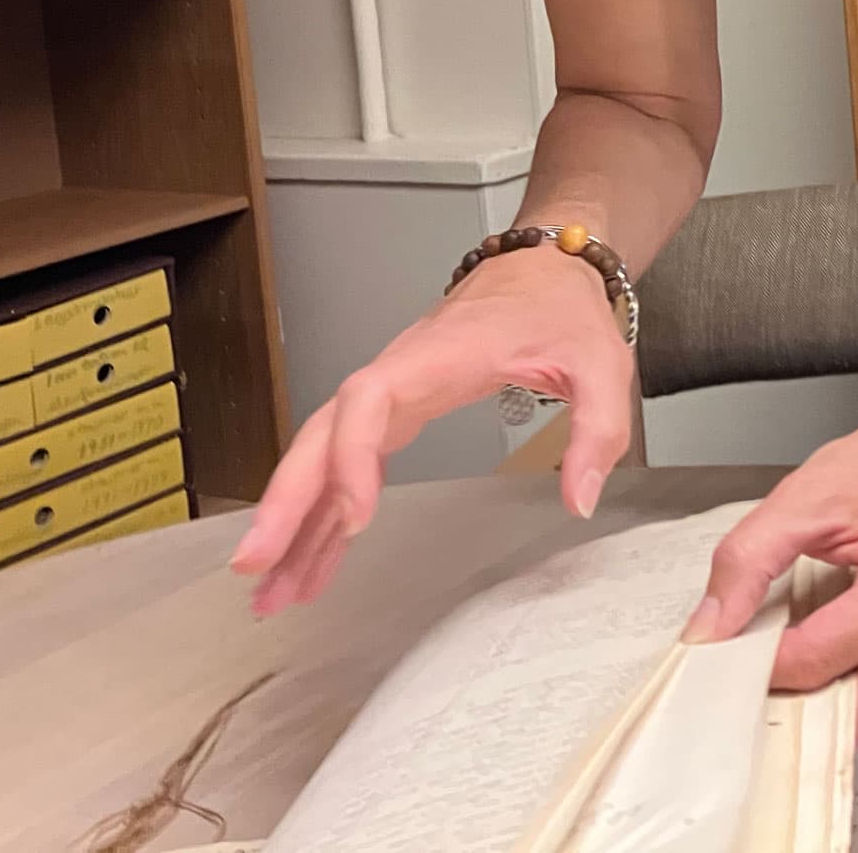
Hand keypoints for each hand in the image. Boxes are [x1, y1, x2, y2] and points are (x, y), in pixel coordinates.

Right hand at [228, 245, 634, 612]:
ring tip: (269, 590)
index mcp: (440, 355)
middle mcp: (400, 373)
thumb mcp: (600, 363)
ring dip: (293, 520)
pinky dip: (326, 513)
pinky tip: (310, 561)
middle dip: (286, 501)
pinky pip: (347, 462)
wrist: (546, 268)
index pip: (369, 399)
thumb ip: (597, 430)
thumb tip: (579, 499)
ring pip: (323, 454)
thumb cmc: (561, 308)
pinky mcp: (398, 411)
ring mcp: (392, 392)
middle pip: (323, 433)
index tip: (355, 517)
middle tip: (257, 566)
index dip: (351, 456)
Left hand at [683, 398, 857, 738]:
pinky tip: (817, 651)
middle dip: (787, 705)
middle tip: (737, 680)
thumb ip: (747, 561)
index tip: (718, 653)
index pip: (819, 659)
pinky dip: (838, 689)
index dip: (759, 664)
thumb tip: (707, 632)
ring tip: (775, 661)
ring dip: (812, 705)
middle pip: (848, 713)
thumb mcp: (803, 497)